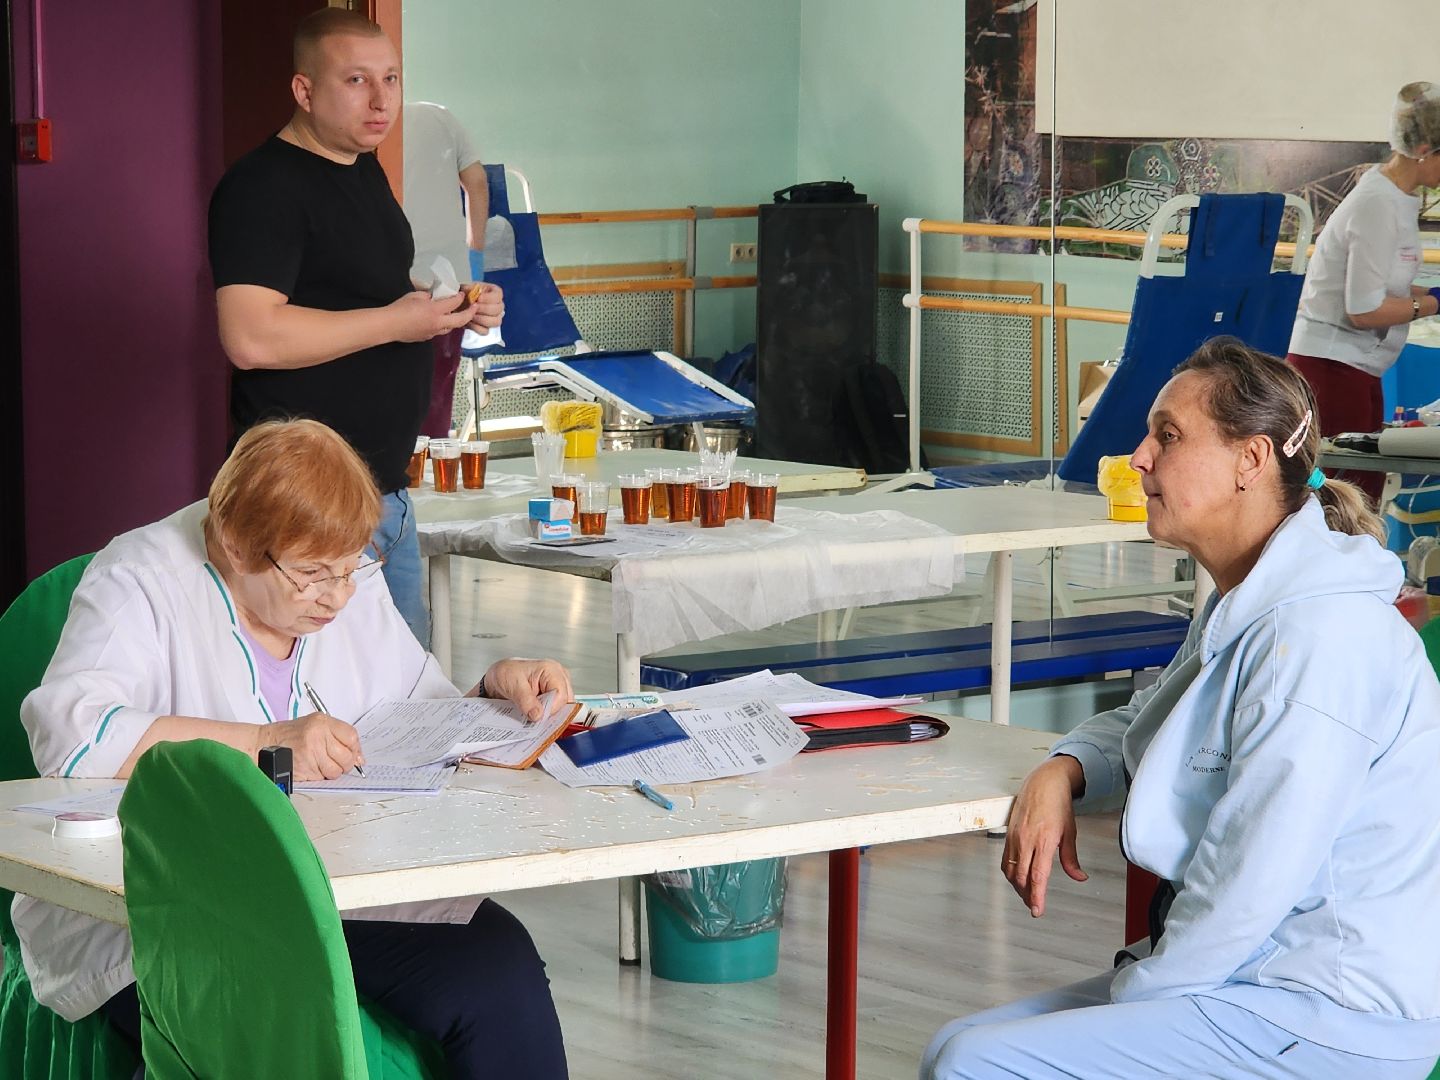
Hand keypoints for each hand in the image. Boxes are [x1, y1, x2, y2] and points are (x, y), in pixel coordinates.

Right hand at [264, 712, 363, 780]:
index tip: (354, 753)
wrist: (263, 743)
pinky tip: (312, 768)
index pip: (352, 736)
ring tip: (321, 764)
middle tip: (337, 762)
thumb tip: (359, 757)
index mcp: (322, 722)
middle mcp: (318, 735)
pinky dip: (320, 776)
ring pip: (336, 770)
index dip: (355, 748)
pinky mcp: (304, 768)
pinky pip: (323, 777)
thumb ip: (337, 737)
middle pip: (347, 756)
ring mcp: (311, 752)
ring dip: (332, 771)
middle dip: (346, 763)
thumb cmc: (289, 735)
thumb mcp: (314, 725)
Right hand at [388, 290, 477, 342]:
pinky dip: (443, 325)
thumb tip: (434, 298)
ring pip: (450, 327)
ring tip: (458, 314)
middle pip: (460, 320)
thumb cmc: (399, 308)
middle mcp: (438, 323)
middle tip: (475, 307)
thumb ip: (428, 296)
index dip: (460, 297)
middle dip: (470, 313)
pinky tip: (439, 321)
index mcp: (435, 310)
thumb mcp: (415, 295)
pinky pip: (439, 331)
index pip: (454, 303)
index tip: (462, 294)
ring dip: (456, 321)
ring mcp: (433, 332)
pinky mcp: (427, 338)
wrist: (388, 325)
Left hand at [464, 282, 503, 331]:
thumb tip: (472, 292)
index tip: (479, 298)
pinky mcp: (486, 328)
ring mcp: (494, 318)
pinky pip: (485, 331)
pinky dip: (476, 327)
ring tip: (471, 315)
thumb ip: (470, 289)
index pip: (498, 296)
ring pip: (495, 322)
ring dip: (481, 319)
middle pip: (498, 310)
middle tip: (473, 307)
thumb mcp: (465, 287)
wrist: (456, 304)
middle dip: (484, 309)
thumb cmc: (463, 294)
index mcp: (495, 293)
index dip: (489, 298)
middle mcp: (498, 306)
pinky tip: (469, 322)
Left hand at [479, 658, 573, 721]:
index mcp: (551, 670)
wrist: (499, 678)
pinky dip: (545, 717)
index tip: (536, 717)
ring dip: (547, 717)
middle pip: (566, 704)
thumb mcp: (512, 685)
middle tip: (533, 718)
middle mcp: (559, 678)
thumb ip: (526, 700)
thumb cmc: (506, 674)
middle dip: (550, 714)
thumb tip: (538, 715)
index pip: (561, 696)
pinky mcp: (555, 698)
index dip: (551, 709)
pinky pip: (556, 712)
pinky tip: (533, 717)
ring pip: (563, 710)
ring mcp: (558, 688)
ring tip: (531, 716)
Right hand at [1002, 755, 1087, 917]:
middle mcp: (1026, 841)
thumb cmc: (1057, 804)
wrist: (1042, 783)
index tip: (1037, 910)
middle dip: (1027, 896)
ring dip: (1018, 887)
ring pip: (1011, 871)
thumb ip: (1071, 858)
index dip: (1037, 896)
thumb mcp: (1069, 832)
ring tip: (1027, 895)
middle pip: (1022, 878)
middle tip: (1034, 906)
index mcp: (1044, 841)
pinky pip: (1005, 861)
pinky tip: (1017, 878)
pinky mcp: (1008, 835)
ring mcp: (1015, 838)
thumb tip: (1079, 877)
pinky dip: (1010, 874)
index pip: (1038, 876)